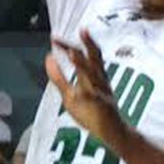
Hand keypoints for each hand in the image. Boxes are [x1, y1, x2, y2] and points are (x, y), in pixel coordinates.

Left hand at [45, 30, 126, 148]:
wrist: (115, 133)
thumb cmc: (92, 113)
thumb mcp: (70, 94)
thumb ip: (59, 78)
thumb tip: (48, 57)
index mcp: (94, 76)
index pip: (84, 54)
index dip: (70, 45)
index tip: (55, 38)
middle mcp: (99, 80)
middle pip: (94, 58)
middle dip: (87, 44)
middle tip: (79, 31)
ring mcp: (101, 92)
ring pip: (92, 75)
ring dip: (82, 63)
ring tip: (70, 52)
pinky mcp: (100, 106)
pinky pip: (93, 97)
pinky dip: (87, 91)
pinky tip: (79, 88)